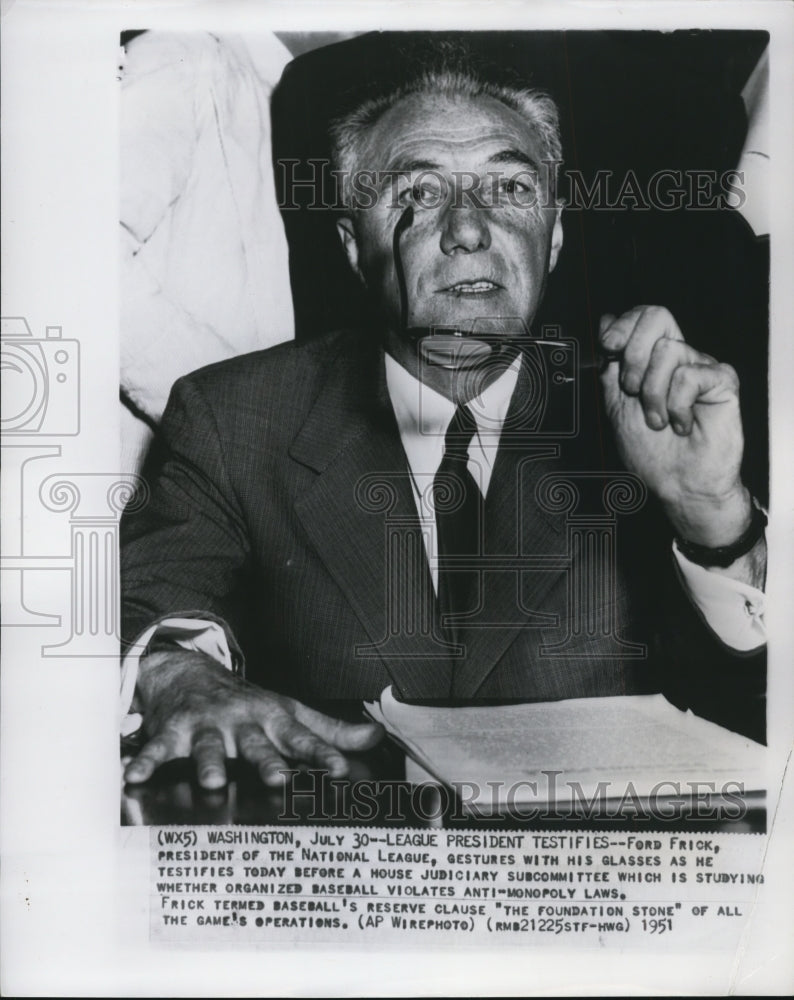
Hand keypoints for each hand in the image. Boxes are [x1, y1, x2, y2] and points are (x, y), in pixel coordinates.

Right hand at [123, 650, 383, 789]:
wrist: (192, 672)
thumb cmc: (248, 703)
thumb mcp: (290, 712)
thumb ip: (330, 730)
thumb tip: (375, 737)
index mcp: (273, 720)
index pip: (302, 739)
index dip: (322, 754)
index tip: (338, 770)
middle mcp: (242, 722)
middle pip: (256, 745)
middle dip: (267, 761)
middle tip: (277, 779)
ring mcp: (207, 726)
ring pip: (208, 746)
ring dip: (207, 762)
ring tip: (209, 782)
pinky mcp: (173, 731)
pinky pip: (158, 748)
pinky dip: (145, 760)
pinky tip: (134, 775)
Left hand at [599, 305, 752, 546]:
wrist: (678, 485)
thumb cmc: (651, 454)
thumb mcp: (615, 407)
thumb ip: (610, 370)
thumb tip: (606, 326)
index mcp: (651, 360)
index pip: (641, 317)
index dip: (622, 325)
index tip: (608, 346)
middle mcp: (677, 358)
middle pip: (657, 316)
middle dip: (634, 355)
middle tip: (632, 391)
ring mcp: (701, 367)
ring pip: (668, 351)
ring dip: (653, 394)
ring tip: (659, 420)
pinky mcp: (722, 381)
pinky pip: (690, 375)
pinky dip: (678, 405)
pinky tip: (682, 424)